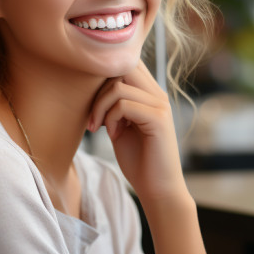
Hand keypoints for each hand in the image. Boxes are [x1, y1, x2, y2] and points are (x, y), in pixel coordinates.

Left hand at [87, 62, 187, 204]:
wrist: (157, 189)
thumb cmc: (138, 160)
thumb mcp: (120, 125)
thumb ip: (113, 103)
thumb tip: (95, 83)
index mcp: (150, 93)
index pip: (126, 64)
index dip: (103, 79)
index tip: (94, 106)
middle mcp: (158, 94)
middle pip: (121, 68)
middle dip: (98, 90)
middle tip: (93, 118)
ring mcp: (160, 105)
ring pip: (118, 86)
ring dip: (101, 108)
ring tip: (100, 128)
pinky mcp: (159, 118)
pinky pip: (124, 104)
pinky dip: (111, 119)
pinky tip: (113, 135)